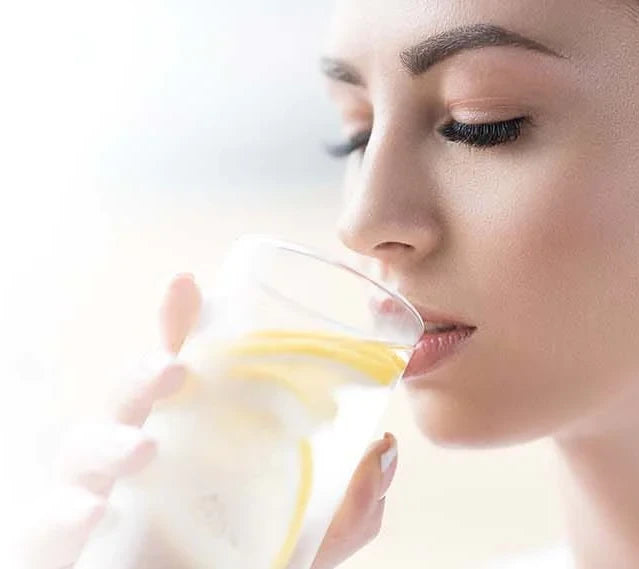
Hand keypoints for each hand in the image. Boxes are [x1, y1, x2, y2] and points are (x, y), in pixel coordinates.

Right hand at [17, 274, 397, 568]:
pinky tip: (91, 513)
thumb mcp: (312, 536)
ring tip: (146, 447)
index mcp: (195, 436)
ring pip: (85, 449)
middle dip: (145, 375)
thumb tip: (386, 448)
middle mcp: (144, 454)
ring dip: (110, 441)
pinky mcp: (72, 543)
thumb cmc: (253, 562)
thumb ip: (352, 501)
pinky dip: (64, 514)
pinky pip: (52, 523)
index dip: (181, 326)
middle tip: (177, 370)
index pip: (182, 369)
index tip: (189, 286)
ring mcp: (105, 495)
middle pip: (130, 398)